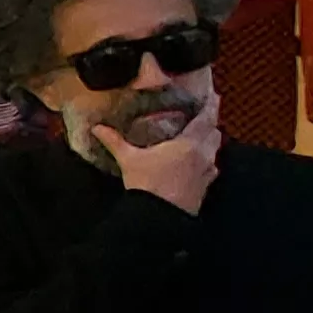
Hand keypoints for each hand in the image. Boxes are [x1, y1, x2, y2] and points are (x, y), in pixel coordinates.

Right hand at [97, 93, 221, 214]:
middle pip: (215, 133)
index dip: (211, 105)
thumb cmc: (146, 184)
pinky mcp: (206, 187)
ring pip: (215, 150)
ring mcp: (207, 172)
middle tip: (201, 118)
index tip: (213, 95)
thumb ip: (115, 141)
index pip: (207, 118)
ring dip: (209, 142)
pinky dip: (206, 161)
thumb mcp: (129, 159)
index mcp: (188, 143)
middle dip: (210, 124)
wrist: (159, 218)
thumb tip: (96, 127)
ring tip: (198, 138)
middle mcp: (203, 155)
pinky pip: (211, 168)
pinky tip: (196, 163)